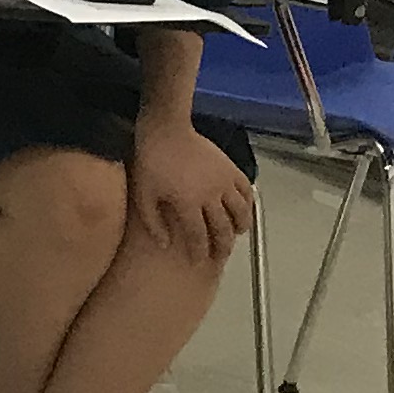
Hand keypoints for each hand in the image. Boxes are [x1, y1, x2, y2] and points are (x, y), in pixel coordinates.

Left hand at [127, 123, 254, 264]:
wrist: (166, 131)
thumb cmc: (151, 162)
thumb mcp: (143, 194)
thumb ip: (153, 221)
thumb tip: (165, 245)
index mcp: (188, 203)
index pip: (198, 236)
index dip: (199, 251)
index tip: (199, 261)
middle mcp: (211, 195)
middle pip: (223, 229)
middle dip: (222, 247)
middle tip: (220, 257)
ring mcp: (224, 181)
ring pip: (241, 212)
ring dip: (240, 227)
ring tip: (236, 234)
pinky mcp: (231, 169)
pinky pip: (248, 191)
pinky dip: (249, 204)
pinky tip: (244, 210)